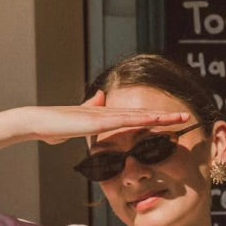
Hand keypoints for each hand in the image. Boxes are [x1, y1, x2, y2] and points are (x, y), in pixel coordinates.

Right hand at [24, 90, 189, 144]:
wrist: (38, 122)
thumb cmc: (53, 126)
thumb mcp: (77, 125)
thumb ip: (90, 113)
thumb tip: (100, 99)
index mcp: (106, 118)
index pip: (136, 120)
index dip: (155, 122)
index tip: (172, 126)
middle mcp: (109, 113)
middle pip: (144, 115)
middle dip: (166, 117)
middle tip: (187, 117)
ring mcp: (105, 116)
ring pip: (140, 116)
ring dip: (162, 117)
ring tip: (181, 118)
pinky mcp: (98, 121)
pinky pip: (125, 121)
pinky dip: (142, 120)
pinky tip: (157, 120)